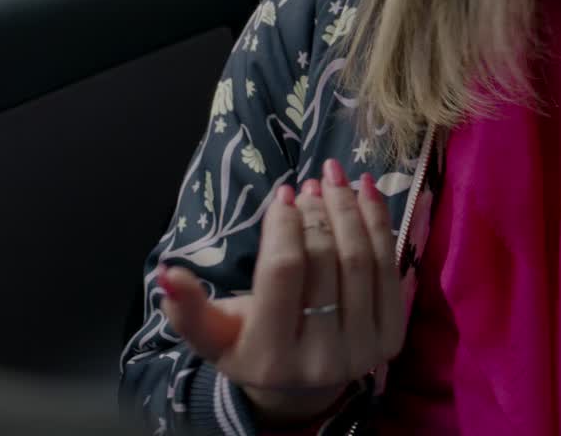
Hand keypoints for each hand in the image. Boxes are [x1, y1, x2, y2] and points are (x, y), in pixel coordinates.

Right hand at [159, 159, 404, 425]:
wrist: (302, 381)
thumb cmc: (250, 344)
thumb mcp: (213, 333)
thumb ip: (188, 307)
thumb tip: (168, 272)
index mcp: (270, 356)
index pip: (283, 272)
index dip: (284, 225)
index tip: (282, 193)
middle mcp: (321, 358)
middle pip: (326, 262)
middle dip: (319, 212)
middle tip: (311, 183)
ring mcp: (363, 349)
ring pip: (361, 260)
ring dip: (350, 209)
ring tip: (335, 179)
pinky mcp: (392, 336)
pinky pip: (388, 267)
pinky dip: (379, 223)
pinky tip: (366, 191)